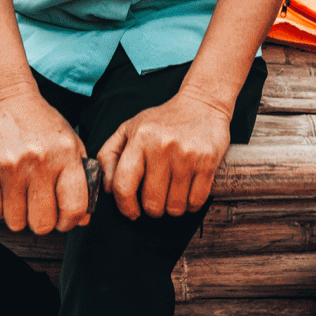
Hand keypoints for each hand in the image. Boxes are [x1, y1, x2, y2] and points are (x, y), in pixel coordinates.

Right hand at [0, 91, 91, 235]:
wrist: (8, 100)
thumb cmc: (43, 125)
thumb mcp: (72, 146)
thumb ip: (82, 182)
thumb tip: (82, 220)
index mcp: (66, 156)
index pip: (74, 207)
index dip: (69, 223)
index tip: (63, 222)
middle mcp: (40, 162)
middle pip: (42, 222)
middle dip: (41, 224)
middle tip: (38, 213)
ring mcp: (11, 165)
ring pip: (15, 220)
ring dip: (18, 218)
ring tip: (19, 202)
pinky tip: (3, 196)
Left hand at [94, 92, 232, 219]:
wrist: (201, 103)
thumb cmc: (162, 120)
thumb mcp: (128, 129)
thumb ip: (109, 155)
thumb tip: (107, 187)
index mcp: (138, 139)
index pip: (123, 185)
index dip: (125, 206)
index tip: (131, 212)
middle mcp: (161, 146)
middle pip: (152, 201)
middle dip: (152, 209)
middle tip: (155, 202)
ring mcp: (186, 155)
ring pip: (175, 206)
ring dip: (172, 209)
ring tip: (172, 196)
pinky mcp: (208, 162)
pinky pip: (196, 200)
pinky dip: (191, 205)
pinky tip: (187, 195)